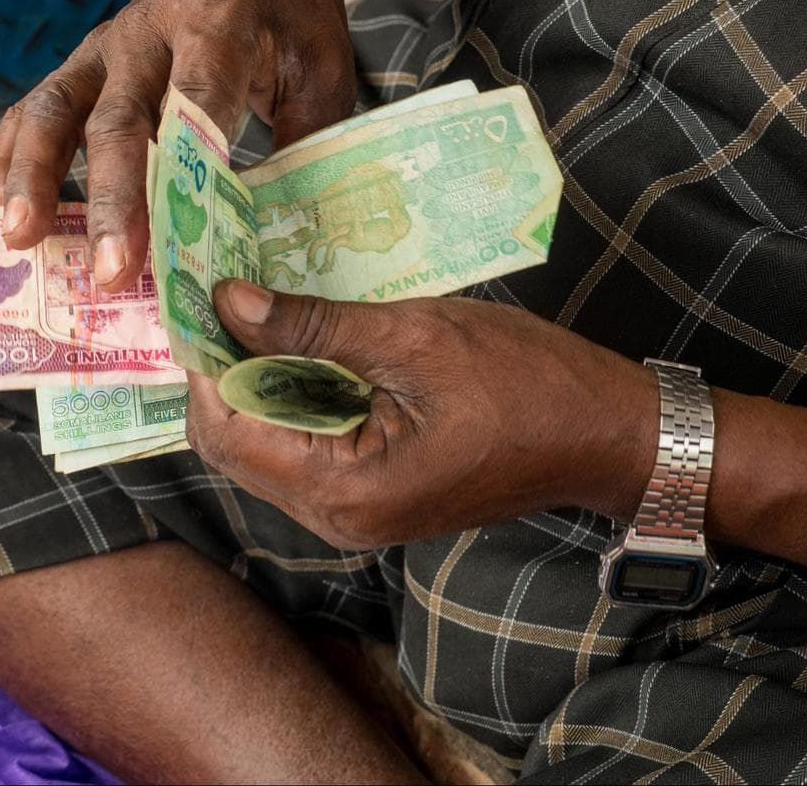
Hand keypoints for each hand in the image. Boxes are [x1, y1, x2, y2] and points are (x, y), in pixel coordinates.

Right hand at [0, 0, 356, 290]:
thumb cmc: (291, 17)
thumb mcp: (323, 71)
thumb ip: (301, 144)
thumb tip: (279, 237)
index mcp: (220, 23)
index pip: (196, 98)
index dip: (182, 168)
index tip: (176, 236)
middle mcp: (149, 30)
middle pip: (118, 118)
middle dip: (111, 199)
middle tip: (108, 272)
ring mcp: (105, 44)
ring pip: (56, 108)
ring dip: (33, 176)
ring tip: (20, 238)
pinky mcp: (82, 60)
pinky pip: (37, 108)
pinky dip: (14, 157)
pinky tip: (1, 208)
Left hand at [185, 281, 659, 550]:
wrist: (607, 435)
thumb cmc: (525, 383)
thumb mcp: (412, 337)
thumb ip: (312, 325)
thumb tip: (227, 300)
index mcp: (344, 491)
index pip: (225, 432)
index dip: (203, 364)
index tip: (199, 296)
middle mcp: (336, 517)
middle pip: (236, 443)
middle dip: (224, 368)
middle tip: (226, 291)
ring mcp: (353, 513)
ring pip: (266, 444)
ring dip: (257, 378)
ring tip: (261, 305)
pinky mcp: (371, 495)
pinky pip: (304, 447)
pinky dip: (293, 395)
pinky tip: (302, 341)